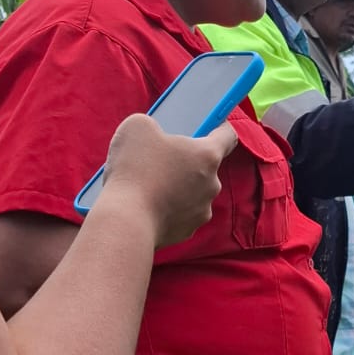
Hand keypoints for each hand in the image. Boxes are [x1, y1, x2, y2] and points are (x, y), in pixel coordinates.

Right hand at [101, 115, 239, 247]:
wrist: (126, 221)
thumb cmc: (134, 170)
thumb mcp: (137, 127)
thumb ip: (152, 124)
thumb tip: (152, 134)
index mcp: (207, 155)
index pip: (227, 136)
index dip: (219, 126)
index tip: (212, 124)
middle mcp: (212, 184)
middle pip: (205, 166)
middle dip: (186, 160)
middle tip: (161, 157)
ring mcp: (202, 210)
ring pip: (193, 191)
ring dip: (178, 186)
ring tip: (149, 183)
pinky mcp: (188, 230)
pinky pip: (181, 213)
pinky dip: (168, 208)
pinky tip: (148, 205)